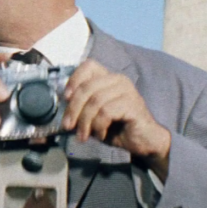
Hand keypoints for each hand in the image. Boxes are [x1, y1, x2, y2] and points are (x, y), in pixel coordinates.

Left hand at [62, 59, 170, 180]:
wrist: (143, 141)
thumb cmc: (117, 126)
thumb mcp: (94, 115)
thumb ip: (81, 107)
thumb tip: (62, 109)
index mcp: (108, 77)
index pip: (88, 66)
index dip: (74, 79)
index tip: (65, 97)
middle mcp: (118, 79)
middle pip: (87, 87)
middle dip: (73, 109)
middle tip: (67, 126)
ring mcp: (126, 90)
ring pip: (95, 101)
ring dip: (85, 121)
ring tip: (83, 135)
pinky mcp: (132, 104)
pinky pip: (106, 112)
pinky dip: (98, 125)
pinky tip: (100, 134)